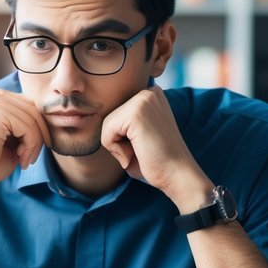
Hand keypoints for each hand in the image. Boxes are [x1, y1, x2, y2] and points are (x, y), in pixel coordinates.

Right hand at [0, 89, 51, 195]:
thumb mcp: (16, 139)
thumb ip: (29, 125)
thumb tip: (55, 117)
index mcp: (0, 98)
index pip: (34, 107)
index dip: (40, 130)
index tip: (33, 152)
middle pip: (36, 111)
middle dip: (40, 137)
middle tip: (31, 159)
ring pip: (34, 120)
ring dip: (35, 145)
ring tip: (25, 161)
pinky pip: (29, 128)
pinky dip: (30, 147)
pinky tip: (20, 159)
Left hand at [100, 85, 211, 210]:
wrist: (177, 175)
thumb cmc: (155, 161)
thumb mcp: (135, 135)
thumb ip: (121, 123)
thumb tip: (90, 110)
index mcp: (151, 94)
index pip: (117, 114)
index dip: (123, 137)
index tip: (146, 144)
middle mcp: (149, 92)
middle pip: (110, 117)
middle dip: (119, 140)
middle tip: (143, 150)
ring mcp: (143, 100)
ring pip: (107, 125)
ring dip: (117, 146)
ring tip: (141, 151)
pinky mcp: (136, 113)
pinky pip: (106, 133)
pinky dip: (117, 150)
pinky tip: (137, 153)